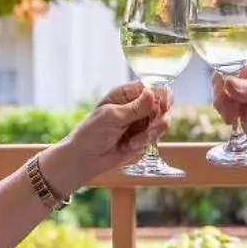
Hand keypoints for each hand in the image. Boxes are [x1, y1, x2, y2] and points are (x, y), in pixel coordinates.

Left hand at [42, 81, 171, 191]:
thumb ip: (135, 107)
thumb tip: (152, 93)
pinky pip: (154, 137)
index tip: (162, 107)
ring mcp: (139, 122)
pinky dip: (144, 142)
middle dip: (159, 118)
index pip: (152, 87)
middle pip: (161, 105)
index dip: (161, 96)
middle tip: (152, 128)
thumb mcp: (112, 117)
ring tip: (133, 142)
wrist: (84, 159)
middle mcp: (135, 106)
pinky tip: (129, 146)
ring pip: (160, 122)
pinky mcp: (141, 138)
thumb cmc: (91, 134)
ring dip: (150, 133)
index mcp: (125, 94)